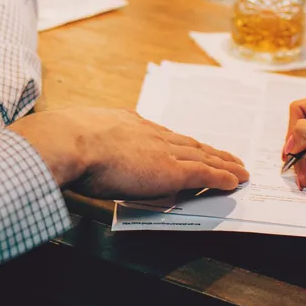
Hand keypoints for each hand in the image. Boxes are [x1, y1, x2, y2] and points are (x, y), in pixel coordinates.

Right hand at [10, 107, 248, 198]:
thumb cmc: (66, 142)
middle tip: (228, 156)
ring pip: (202, 156)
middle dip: (209, 150)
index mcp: (128, 123)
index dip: (179, 142)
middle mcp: (150, 133)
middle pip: (188, 143)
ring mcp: (162, 151)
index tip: (190, 145)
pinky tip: (235, 181)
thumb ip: (90, 138)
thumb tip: (81, 143)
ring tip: (239, 169)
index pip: (162, 134)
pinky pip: (205, 174)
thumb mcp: (81, 133)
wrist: (72, 142)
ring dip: (224, 163)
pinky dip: (222, 177)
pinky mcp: (172, 171)